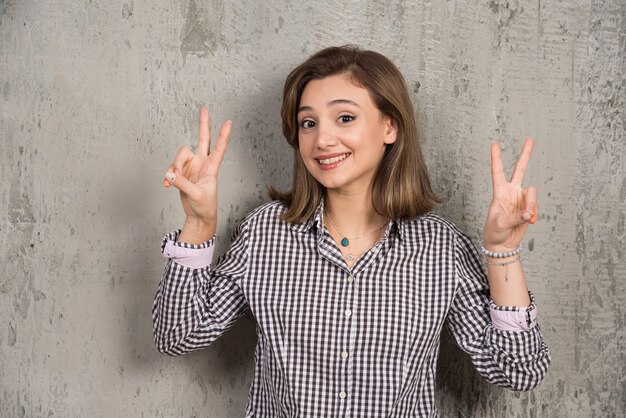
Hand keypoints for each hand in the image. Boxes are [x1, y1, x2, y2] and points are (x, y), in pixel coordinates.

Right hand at [164, 108, 231, 235]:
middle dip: (203, 125)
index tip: (229, 122)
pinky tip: (167, 185)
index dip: (223, 136)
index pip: (219, 149)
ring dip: (174, 166)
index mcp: (212, 168)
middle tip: (204, 109)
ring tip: (172, 180)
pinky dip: (168, 176)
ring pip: (180, 155)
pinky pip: (171, 168)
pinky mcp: (182, 173)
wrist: (199, 216)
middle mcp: (202, 163)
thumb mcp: (196, 196)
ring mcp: (192, 167)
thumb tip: (170, 174)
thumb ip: (183, 184)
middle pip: (202, 139)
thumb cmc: (205, 207)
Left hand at [483, 138, 537, 250]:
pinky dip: (533, 214)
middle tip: (530, 139)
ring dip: (531, 205)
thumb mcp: (499, 224)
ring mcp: (521, 199)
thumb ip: (514, 217)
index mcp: (499, 192)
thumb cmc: (494, 232)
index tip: (494, 144)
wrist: (502, 244)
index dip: (496, 158)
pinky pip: (536, 206)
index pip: (497, 172)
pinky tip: (528, 221)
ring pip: (532, 194)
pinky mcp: (529, 207)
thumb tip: (527, 213)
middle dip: (525, 155)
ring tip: (526, 218)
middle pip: (519, 170)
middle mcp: (511, 192)